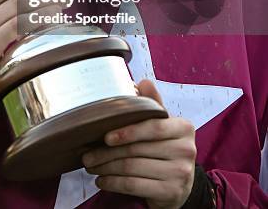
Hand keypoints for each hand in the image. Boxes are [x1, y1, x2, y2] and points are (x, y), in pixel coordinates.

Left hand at [82, 80, 195, 208]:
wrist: (182, 185)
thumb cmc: (166, 149)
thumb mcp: (164, 125)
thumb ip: (154, 105)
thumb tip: (143, 82)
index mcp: (184, 128)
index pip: (153, 127)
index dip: (128, 131)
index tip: (105, 136)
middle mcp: (186, 150)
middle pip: (137, 149)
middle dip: (107, 153)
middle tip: (87, 155)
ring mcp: (180, 173)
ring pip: (132, 168)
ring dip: (106, 168)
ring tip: (91, 166)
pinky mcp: (171, 193)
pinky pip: (134, 186)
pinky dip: (114, 183)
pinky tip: (102, 180)